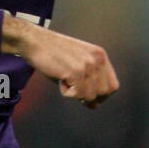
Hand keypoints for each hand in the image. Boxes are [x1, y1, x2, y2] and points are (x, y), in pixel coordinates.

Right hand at [2, 15, 118, 107]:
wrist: (35, 41)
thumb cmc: (52, 53)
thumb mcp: (76, 63)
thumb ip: (88, 81)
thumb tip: (94, 106)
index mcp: (100, 55)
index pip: (113, 85)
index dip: (101, 96)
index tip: (87, 96)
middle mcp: (97, 59)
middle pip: (104, 93)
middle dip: (89, 97)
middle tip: (72, 89)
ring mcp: (87, 65)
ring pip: (90, 96)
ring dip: (76, 94)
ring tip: (64, 80)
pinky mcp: (76, 71)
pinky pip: (77, 95)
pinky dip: (66, 93)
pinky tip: (60, 79)